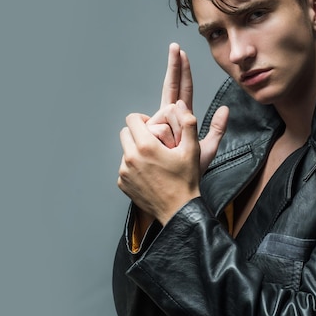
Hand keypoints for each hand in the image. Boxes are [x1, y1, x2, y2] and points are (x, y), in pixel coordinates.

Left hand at [118, 101, 201, 224]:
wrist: (179, 210)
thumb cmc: (186, 180)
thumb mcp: (192, 150)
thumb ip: (188, 123)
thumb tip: (181, 105)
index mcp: (146, 146)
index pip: (132, 119)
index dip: (143, 119)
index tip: (154, 128)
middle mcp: (131, 158)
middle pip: (125, 133)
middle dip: (138, 134)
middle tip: (154, 143)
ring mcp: (124, 172)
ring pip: (125, 151)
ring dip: (136, 151)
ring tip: (154, 161)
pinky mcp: (122, 184)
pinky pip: (125, 168)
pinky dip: (134, 168)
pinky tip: (150, 175)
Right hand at [147, 42, 228, 173]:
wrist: (171, 191)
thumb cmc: (189, 173)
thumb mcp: (207, 150)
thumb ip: (217, 129)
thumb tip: (225, 108)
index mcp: (181, 119)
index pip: (182, 90)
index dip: (181, 71)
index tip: (179, 51)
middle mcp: (164, 119)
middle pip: (171, 92)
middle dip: (173, 70)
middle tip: (175, 48)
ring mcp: (153, 126)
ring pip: (165, 115)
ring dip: (173, 133)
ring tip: (174, 149)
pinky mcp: (144, 136)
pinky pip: (155, 130)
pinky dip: (161, 141)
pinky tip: (160, 151)